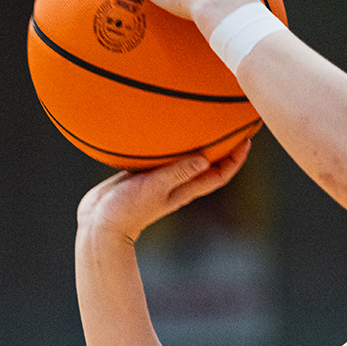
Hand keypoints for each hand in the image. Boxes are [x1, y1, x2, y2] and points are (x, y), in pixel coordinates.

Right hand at [75, 137, 250, 242]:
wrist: (99, 223)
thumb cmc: (127, 209)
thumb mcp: (154, 188)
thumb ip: (177, 173)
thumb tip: (205, 159)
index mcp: (185, 189)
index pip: (219, 175)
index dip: (235, 160)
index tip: (247, 140)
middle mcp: (177, 184)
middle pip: (208, 165)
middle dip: (223, 148)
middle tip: (234, 125)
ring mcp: (160, 179)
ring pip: (186, 159)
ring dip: (198, 143)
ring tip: (205, 122)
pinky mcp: (143, 174)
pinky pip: (164, 156)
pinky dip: (171, 143)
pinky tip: (165, 127)